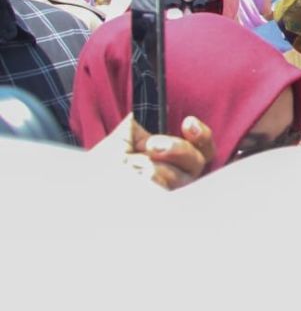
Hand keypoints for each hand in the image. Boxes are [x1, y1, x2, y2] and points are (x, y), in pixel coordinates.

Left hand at [91, 113, 214, 189]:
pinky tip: (136, 180)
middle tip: (152, 145)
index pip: (204, 146)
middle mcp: (179, 174)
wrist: (85, 186)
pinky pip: (165, 195)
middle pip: (196, 161)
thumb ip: (144, 123)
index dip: (201, 134)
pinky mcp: (159, 205)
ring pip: (179, 178)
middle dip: (177, 149)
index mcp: (177, 155)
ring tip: (132, 165)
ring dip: (156, 168)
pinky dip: (151, 185)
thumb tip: (156, 105)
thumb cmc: (105, 162)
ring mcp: (170, 192)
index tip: (187, 122)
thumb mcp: (124, 136)